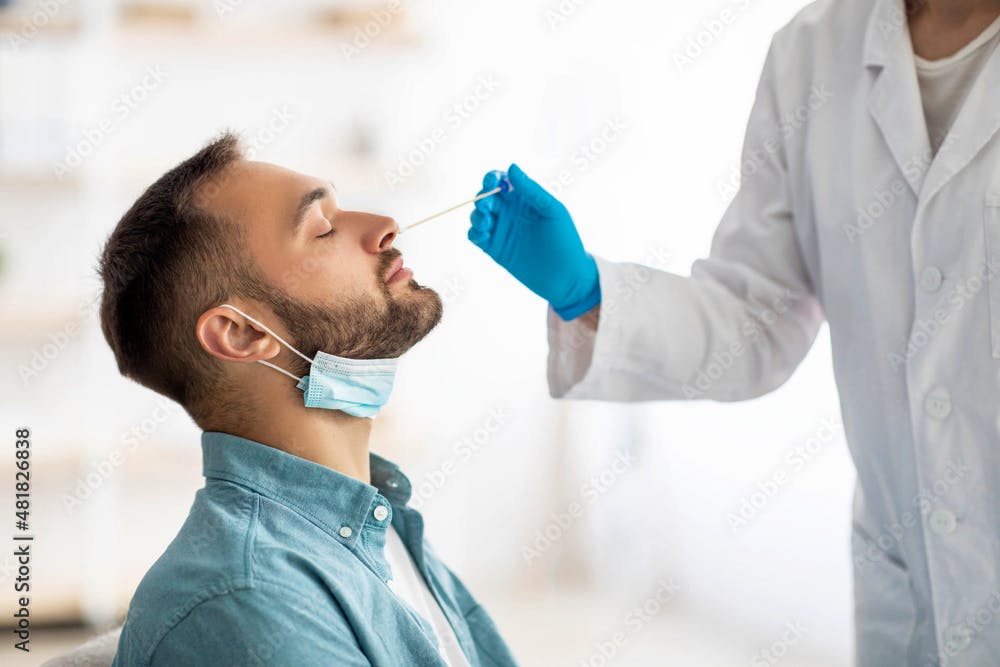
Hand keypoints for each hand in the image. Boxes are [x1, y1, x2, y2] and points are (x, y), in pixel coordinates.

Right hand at [468, 163, 600, 319]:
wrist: (566, 278)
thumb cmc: (566, 241)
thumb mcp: (552, 211)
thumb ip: (532, 190)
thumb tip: (511, 167)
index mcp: (525, 199)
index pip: (501, 181)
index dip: (492, 178)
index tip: (490, 183)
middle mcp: (511, 212)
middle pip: (485, 197)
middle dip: (482, 198)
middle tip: (487, 207)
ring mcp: (502, 231)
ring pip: (478, 216)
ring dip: (476, 215)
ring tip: (488, 223)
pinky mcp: (494, 249)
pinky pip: (476, 236)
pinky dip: (474, 232)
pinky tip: (483, 235)